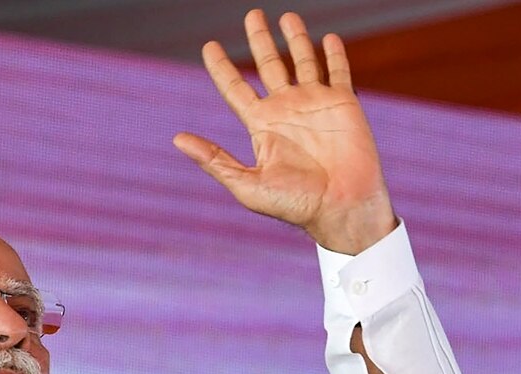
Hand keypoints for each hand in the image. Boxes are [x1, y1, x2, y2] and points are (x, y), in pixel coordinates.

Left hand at [173, 9, 395, 254]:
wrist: (341, 208)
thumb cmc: (294, 204)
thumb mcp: (247, 184)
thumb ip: (214, 160)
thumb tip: (176, 139)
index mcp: (261, 125)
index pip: (236, 88)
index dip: (221, 67)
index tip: (209, 46)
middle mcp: (286, 110)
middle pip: (268, 65)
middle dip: (260, 40)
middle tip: (251, 15)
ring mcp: (315, 104)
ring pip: (302, 61)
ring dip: (295, 39)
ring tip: (286, 16)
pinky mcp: (344, 104)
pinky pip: (338, 72)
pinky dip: (333, 54)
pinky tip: (326, 38)